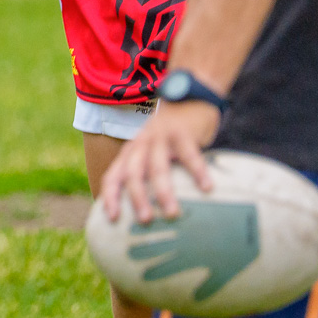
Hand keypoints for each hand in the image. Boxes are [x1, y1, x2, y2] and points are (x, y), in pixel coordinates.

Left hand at [99, 100, 219, 223]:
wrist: (188, 97)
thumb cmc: (171, 136)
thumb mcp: (154, 152)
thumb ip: (152, 175)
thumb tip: (158, 214)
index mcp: (131, 152)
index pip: (113, 175)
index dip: (110, 197)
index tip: (113, 219)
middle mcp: (141, 145)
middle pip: (132, 173)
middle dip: (137, 198)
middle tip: (145, 221)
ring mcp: (160, 138)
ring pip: (157, 166)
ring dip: (163, 191)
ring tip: (173, 213)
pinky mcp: (183, 133)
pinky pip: (191, 155)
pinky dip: (198, 172)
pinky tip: (207, 189)